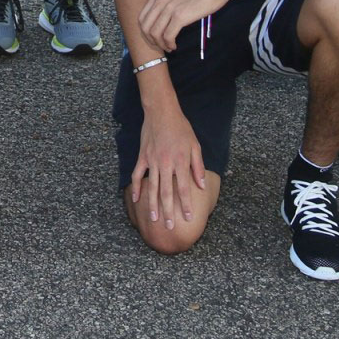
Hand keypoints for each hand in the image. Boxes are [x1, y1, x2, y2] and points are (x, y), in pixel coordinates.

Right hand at [130, 107, 205, 228]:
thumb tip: (202, 185)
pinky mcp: (142, 157)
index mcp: (180, 161)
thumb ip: (197, 166)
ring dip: (152, 204)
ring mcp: (152, 161)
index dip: (185, 204)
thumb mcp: (195, 145)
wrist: (161, 112)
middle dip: (168, 210)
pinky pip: (137, 175)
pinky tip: (136, 200)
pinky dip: (136, 188)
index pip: (184, 188)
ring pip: (151, 187)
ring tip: (153, 219)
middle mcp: (165, 163)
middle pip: (166, 192)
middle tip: (169, 226)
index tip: (187, 217)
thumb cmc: (181, 128)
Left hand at [139, 0, 227, 48]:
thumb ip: (164, 4)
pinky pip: (168, 36)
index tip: (154, 40)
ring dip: (161, 45)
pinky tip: (174, 46)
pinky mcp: (180, 16)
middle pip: (146, 27)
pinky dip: (169, 44)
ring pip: (155, 33)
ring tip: (169, 48)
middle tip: (160, 47)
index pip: (141, 18)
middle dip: (151, 41)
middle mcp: (160, 0)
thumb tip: (159, 22)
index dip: (145, 33)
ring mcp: (169, 8)